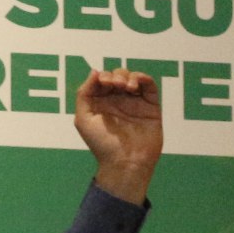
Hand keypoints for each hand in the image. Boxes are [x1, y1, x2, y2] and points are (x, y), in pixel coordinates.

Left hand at [73, 67, 160, 203]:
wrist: (125, 161)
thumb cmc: (102, 143)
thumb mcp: (83, 119)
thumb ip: (84, 94)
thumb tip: (94, 72)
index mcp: (100, 103)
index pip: (100, 81)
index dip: (101, 77)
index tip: (102, 83)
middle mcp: (117, 101)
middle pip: (116, 76)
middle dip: (114, 76)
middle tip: (114, 85)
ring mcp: (134, 102)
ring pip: (132, 78)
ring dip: (128, 76)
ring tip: (125, 87)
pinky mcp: (150, 106)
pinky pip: (149, 86)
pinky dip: (143, 78)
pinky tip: (136, 83)